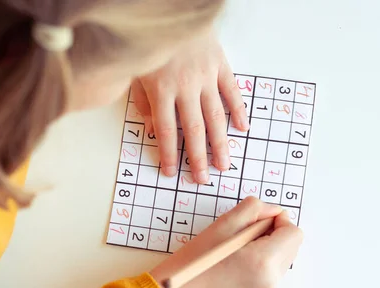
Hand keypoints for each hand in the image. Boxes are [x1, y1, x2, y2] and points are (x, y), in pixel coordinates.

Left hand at [132, 31, 248, 183]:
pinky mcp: (220, 65)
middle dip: (198, 158)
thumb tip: (154, 131)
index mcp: (162, 91)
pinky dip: (238, 110)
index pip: (167, 132)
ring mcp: (206, 77)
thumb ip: (144, 103)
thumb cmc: (150, 41)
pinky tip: (242, 128)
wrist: (170, 10)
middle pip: (194, 131)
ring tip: (224, 164)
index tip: (170, 172)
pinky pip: (232, 91)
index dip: (168, 155)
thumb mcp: (137, 72)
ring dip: (220, 143)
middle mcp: (185, 87)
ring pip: (215, 117)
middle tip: (203, 178)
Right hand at [150, 197, 302, 287]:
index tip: (258, 220)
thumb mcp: (225, 223)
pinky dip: (266, 258)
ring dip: (271, 245)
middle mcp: (272, 280)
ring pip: (286, 256)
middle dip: (275, 232)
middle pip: (292, 245)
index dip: (279, 221)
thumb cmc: (199, 257)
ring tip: (242, 247)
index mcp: (264, 262)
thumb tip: (275, 212)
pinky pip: (277, 268)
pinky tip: (243, 258)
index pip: (293, 233)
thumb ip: (256, 209)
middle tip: (246, 233)